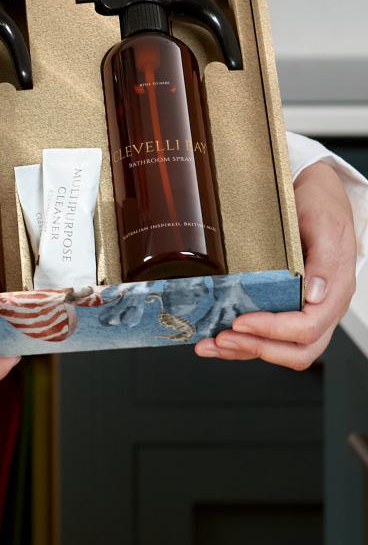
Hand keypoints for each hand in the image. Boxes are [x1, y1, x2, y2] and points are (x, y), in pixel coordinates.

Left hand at [194, 158, 358, 368]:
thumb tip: (315, 295)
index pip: (309, 327)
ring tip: (210, 345)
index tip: (241, 321)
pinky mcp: (289, 309)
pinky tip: (217, 339)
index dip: (274, 329)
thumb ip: (324, 260)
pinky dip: (244, 342)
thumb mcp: (324, 224)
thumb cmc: (321, 206)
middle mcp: (324, 307)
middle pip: (298, 350)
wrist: (317, 194)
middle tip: (223, 338)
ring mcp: (308, 311)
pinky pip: (271, 337)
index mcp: (335, 291)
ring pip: (283, 350)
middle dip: (258, 348)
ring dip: (245, 350)